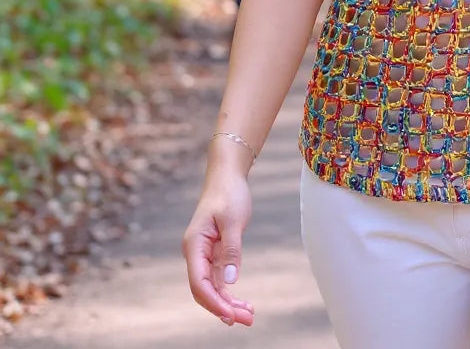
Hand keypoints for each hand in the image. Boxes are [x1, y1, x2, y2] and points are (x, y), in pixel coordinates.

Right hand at [182, 170, 254, 326]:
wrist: (228, 176)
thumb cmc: (229, 194)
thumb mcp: (233, 221)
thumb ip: (231, 250)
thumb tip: (230, 281)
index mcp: (194, 246)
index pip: (199, 283)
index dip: (214, 302)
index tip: (231, 316)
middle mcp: (196, 253)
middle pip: (205, 290)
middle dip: (223, 308)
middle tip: (248, 320)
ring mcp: (204, 254)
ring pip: (212, 286)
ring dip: (228, 302)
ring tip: (249, 315)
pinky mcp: (214, 252)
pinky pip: (218, 278)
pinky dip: (229, 291)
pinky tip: (242, 302)